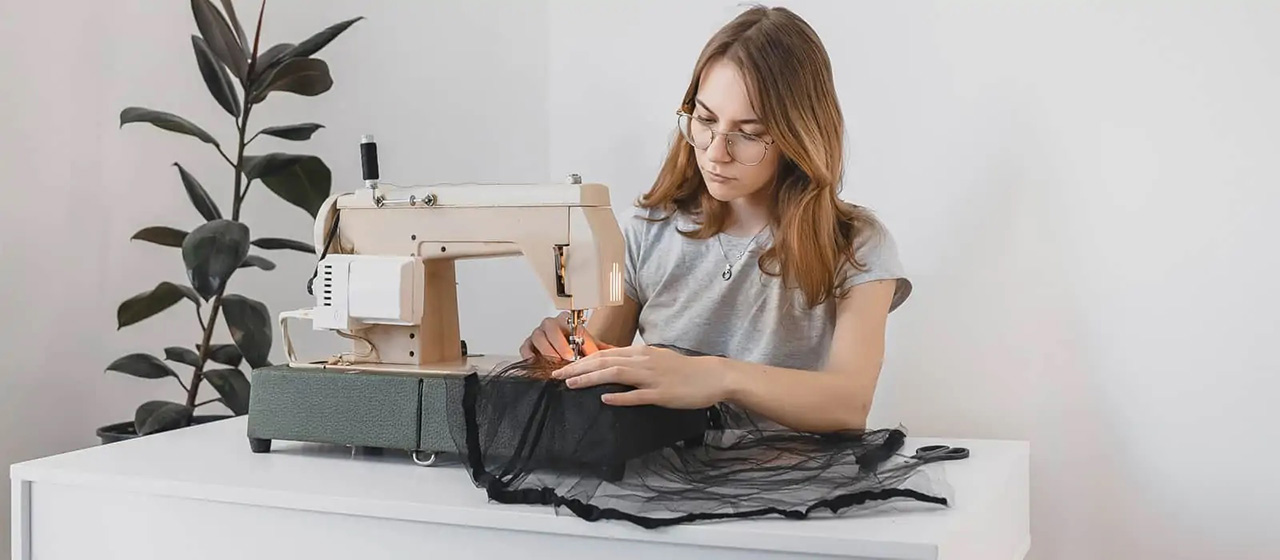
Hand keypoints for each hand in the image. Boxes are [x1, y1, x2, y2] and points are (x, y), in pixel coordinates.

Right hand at [519, 311, 608, 359]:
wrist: (563, 356)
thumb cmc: (576, 348)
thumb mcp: (590, 347)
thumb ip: (603, 349)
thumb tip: (619, 352)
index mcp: (566, 321)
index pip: (571, 326)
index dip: (578, 339)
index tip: (585, 352)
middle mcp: (550, 325)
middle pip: (550, 328)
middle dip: (560, 343)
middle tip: (569, 357)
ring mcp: (537, 334)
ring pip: (538, 337)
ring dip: (547, 350)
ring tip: (556, 362)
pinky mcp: (527, 346)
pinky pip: (525, 348)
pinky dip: (529, 355)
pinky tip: (536, 362)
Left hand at [551, 345, 727, 407]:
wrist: (712, 375)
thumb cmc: (684, 370)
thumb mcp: (657, 359)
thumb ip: (636, 362)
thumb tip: (615, 366)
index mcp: (641, 353)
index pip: (605, 354)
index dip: (582, 360)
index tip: (564, 367)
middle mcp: (643, 361)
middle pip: (604, 361)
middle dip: (578, 368)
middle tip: (556, 375)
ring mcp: (652, 377)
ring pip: (615, 374)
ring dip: (591, 379)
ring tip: (571, 384)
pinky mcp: (661, 393)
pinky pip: (637, 395)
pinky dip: (619, 397)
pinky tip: (604, 400)